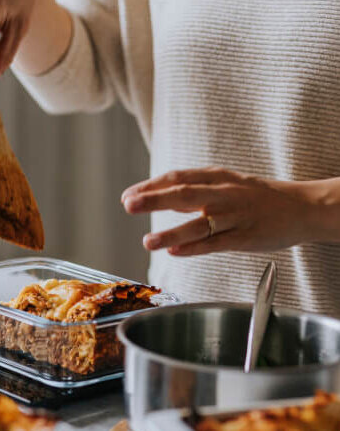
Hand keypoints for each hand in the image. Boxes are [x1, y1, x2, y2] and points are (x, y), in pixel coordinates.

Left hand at [121, 167, 328, 256]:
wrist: (302, 208)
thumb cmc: (256, 197)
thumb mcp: (224, 185)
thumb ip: (191, 193)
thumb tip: (157, 197)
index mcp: (216, 178)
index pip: (178, 178)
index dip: (151, 187)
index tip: (128, 196)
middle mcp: (224, 194)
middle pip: (185, 194)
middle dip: (155, 199)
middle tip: (129, 205)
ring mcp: (235, 216)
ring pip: (200, 223)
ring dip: (171, 233)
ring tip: (148, 242)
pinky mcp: (245, 237)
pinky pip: (217, 243)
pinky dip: (195, 248)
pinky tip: (175, 252)